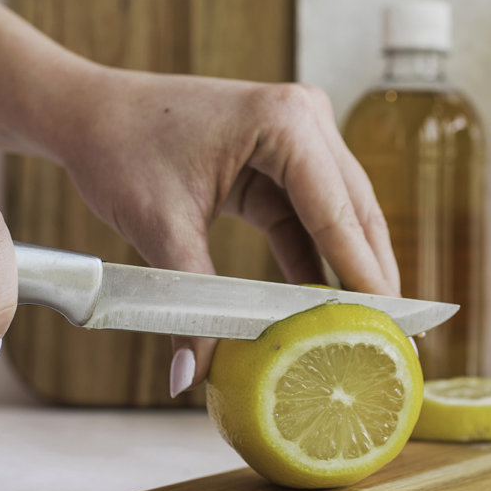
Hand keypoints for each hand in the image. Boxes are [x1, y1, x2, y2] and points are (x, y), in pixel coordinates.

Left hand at [54, 69, 398, 394]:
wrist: (91, 112)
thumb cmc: (120, 149)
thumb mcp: (159, 225)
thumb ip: (190, 299)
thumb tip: (191, 378)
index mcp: (284, 122)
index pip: (338, 213)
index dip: (367, 276)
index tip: (395, 329)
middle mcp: (306, 116)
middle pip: (356, 212)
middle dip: (374, 278)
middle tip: (399, 341)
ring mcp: (301, 130)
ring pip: (342, 214)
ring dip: (350, 270)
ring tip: (372, 329)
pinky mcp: (287, 152)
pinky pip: (313, 213)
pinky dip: (317, 257)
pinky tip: (326, 305)